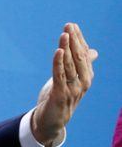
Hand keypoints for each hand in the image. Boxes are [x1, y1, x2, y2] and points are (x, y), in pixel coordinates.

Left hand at [32, 23, 97, 146]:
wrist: (52, 121)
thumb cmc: (61, 98)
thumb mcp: (72, 79)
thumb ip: (81, 65)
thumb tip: (93, 51)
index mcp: (86, 77)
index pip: (84, 54)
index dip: (79, 40)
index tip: (72, 25)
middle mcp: (83, 82)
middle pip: (79, 57)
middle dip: (74, 40)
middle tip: (69, 25)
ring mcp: (73, 89)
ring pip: (70, 65)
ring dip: (66, 48)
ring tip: (64, 34)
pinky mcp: (60, 94)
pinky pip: (60, 75)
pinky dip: (59, 63)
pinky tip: (58, 51)